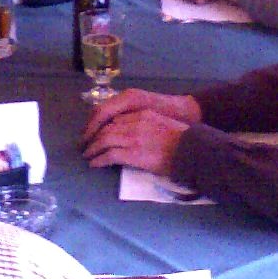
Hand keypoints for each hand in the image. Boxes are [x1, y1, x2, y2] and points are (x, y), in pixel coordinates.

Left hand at [81, 89, 201, 174]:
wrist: (190, 150)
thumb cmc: (182, 140)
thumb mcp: (162, 124)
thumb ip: (146, 125)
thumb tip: (134, 134)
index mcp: (142, 114)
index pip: (116, 118)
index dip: (104, 127)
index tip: (98, 134)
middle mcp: (134, 123)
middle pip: (106, 128)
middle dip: (94, 137)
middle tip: (87, 145)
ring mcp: (132, 138)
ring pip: (104, 140)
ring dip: (93, 148)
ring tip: (87, 155)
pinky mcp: (132, 153)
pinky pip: (108, 155)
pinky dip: (98, 159)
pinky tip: (94, 164)